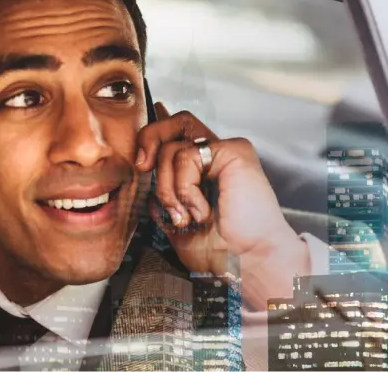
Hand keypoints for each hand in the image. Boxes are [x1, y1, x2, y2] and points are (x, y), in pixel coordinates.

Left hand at [135, 102, 301, 276]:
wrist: (246, 264)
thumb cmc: (222, 252)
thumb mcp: (177, 225)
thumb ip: (162, 201)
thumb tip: (144, 179)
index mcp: (204, 170)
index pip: (176, 135)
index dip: (153, 137)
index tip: (140, 163)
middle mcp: (216, 156)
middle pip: (174, 124)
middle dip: (149, 140)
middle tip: (143, 168)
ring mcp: (226, 152)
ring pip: (172, 147)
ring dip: (168, 188)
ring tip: (187, 216)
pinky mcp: (234, 151)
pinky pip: (188, 156)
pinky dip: (185, 188)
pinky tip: (202, 211)